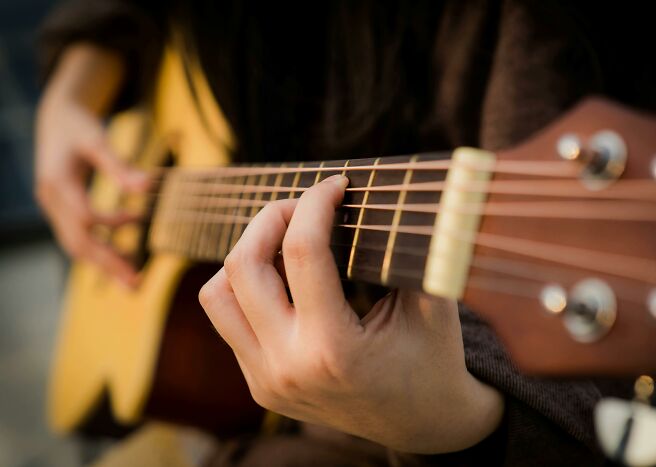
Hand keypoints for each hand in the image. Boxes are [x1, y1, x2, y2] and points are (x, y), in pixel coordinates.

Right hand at [35, 96, 147, 286]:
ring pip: (76, 245)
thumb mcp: (97, 139)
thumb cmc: (78, 126)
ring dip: (104, 263)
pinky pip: (78, 237)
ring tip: (133, 277)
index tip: (136, 222)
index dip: (109, 225)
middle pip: (77, 241)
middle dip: (107, 263)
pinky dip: (101, 247)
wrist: (55, 119)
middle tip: (136, 283)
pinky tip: (125, 250)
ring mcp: (53, 208)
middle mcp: (50, 200)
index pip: (82, 216)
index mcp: (57, 181)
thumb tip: (147, 186)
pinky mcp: (60, 211)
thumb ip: (119, 165)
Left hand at [199, 175, 503, 453]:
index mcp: (333, 349)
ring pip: (217, 295)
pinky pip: (229, 322)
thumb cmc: (434, 360)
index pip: (303, 251)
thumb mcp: (433, 304)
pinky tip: (285, 278)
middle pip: (243, 266)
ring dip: (245, 255)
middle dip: (270, 217)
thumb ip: (410, 251)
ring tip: (284, 240)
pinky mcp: (259, 385)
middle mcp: (287, 368)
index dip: (315, 203)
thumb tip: (388, 196)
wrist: (423, 425)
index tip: (335, 185)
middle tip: (303, 204)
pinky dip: (248, 289)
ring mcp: (266, 380)